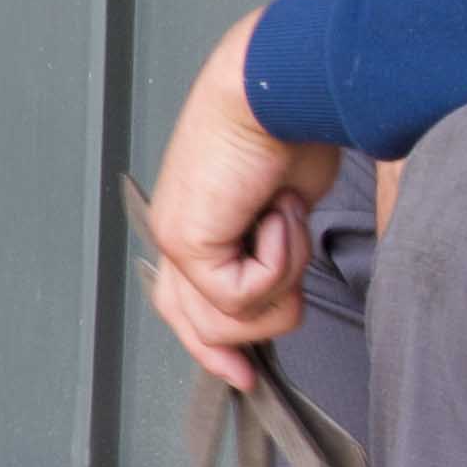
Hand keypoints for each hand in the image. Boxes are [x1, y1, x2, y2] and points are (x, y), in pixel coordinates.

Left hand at [144, 9, 343, 393]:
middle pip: (203, 328)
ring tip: (282, 217)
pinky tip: (279, 209)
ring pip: (230, 321)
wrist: (279, 89)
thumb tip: (283, 300)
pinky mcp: (189, 242)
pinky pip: (244, 293)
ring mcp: (178, 242)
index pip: (183, 311)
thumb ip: (267, 257)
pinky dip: (282, 257)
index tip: (244, 377)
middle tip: (286, 262)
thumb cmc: (289, 132)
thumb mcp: (284, 212)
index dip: (211, 349)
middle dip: (258, 320)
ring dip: (282, 278)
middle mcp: (178, 238)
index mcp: (195, 229)